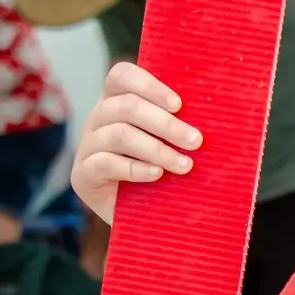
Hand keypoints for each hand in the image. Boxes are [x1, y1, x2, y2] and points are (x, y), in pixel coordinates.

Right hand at [72, 62, 201, 224]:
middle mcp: (97, 119)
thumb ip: (179, 124)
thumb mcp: (170, 144)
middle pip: (126, 106)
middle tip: (195, 141)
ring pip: (119, 134)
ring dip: (157, 149)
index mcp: (116, 101)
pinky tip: (157, 175)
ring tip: (185, 165)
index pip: (121, 76)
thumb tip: (212, 112)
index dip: (149, 86)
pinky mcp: (82, 175)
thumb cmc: (162, 175)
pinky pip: (105, 163)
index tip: (180, 105)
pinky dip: (136, 168)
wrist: (141, 219)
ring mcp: (87, 146)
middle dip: (166, 123)